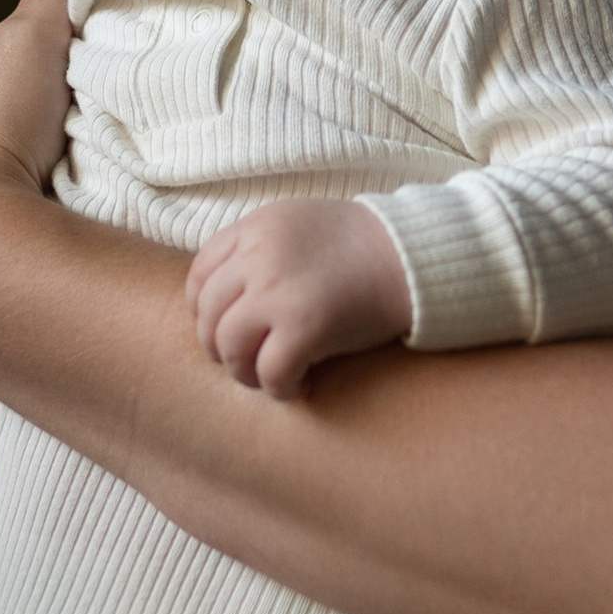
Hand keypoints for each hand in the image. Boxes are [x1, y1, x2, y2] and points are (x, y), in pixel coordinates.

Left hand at [185, 199, 412, 399]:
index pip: (200, 275)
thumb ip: (260, 249)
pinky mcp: (304, 327)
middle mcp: (258, 257)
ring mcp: (278, 292)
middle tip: (246, 362)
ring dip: (245, 373)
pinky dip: (279, 388)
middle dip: (221, 349)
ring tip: (270, 376)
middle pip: (210, 317)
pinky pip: (269, 372)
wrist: (412, 255)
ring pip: (230, 348)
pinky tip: (299, 384)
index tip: (223, 328)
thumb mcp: (299, 224)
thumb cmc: (363, 245)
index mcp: (255, 228)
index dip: (204, 311)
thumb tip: (227, 298)